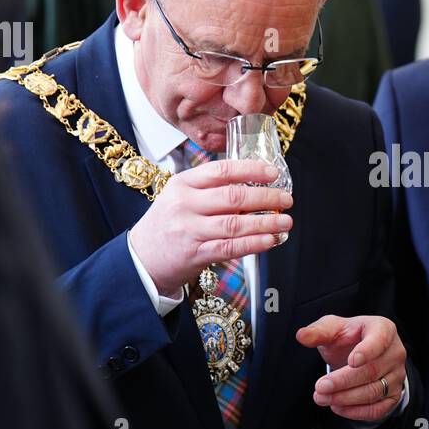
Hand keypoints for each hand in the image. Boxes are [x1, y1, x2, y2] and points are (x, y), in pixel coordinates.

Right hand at [127, 159, 292, 295]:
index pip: (221, 170)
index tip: (273, 172)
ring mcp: (190, 230)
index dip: (251, 170)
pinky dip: (255, 243)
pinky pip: (231, 247)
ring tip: (286, 221)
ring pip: (235, 224)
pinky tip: (271, 240)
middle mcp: (185, 205)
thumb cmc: (168, 224)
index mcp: (183, 184)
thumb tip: (254, 184)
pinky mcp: (195, 254)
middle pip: (233, 197)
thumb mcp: (181, 196)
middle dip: (266, 197)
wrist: (142, 258)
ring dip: (266, 222)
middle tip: (287, 198)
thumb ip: (211, 189)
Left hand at [297, 315, 406, 420]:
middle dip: (343, 382)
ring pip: (373, 392)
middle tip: (320, 387)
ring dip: (345, 398)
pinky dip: (356, 412)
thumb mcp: (333, 328)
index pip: (379, 340)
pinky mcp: (393, 395)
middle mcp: (395, 352)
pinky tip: (337, 407)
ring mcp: (397, 375)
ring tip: (322, 398)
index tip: (352, 361)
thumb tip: (302, 336)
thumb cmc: (349, 337)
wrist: (362, 354)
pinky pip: (378, 409)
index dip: (367, 351)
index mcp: (383, 329)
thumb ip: (318, 331)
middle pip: (371, 371)